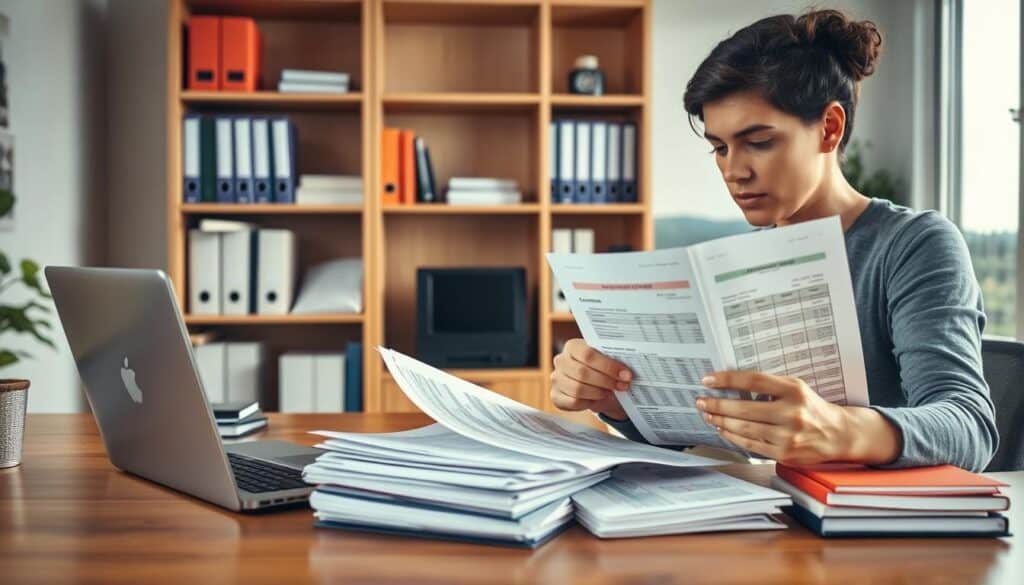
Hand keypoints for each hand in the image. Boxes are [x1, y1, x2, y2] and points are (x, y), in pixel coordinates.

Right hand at [550, 339, 631, 420]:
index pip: (588, 354)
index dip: (608, 366)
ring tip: (610, 392)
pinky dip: (588, 402)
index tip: (626, 375)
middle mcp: (561, 361)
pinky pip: (573, 401)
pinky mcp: (556, 396)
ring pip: (577, 389)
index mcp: (572, 346)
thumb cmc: (603, 369)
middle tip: (622, 386)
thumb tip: (627, 370)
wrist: (595, 385)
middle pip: (582, 373)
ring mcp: (556, 378)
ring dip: (598, 392)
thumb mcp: (608, 360)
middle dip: (606, 381)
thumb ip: (614, 360)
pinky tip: (597, 399)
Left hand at [695, 370, 899, 464]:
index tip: (708, 380)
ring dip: (721, 421)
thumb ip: (768, 386)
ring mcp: (788, 435)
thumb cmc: (811, 407)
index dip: (727, 379)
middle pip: (744, 408)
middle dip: (717, 404)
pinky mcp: (784, 453)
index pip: (753, 381)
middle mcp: (792, 412)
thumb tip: (730, 384)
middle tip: (701, 401)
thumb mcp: (795, 388)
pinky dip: (733, 436)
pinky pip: (751, 444)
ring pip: (745, 428)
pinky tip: (722, 429)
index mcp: (794, 390)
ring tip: (708, 414)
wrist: (838, 434)